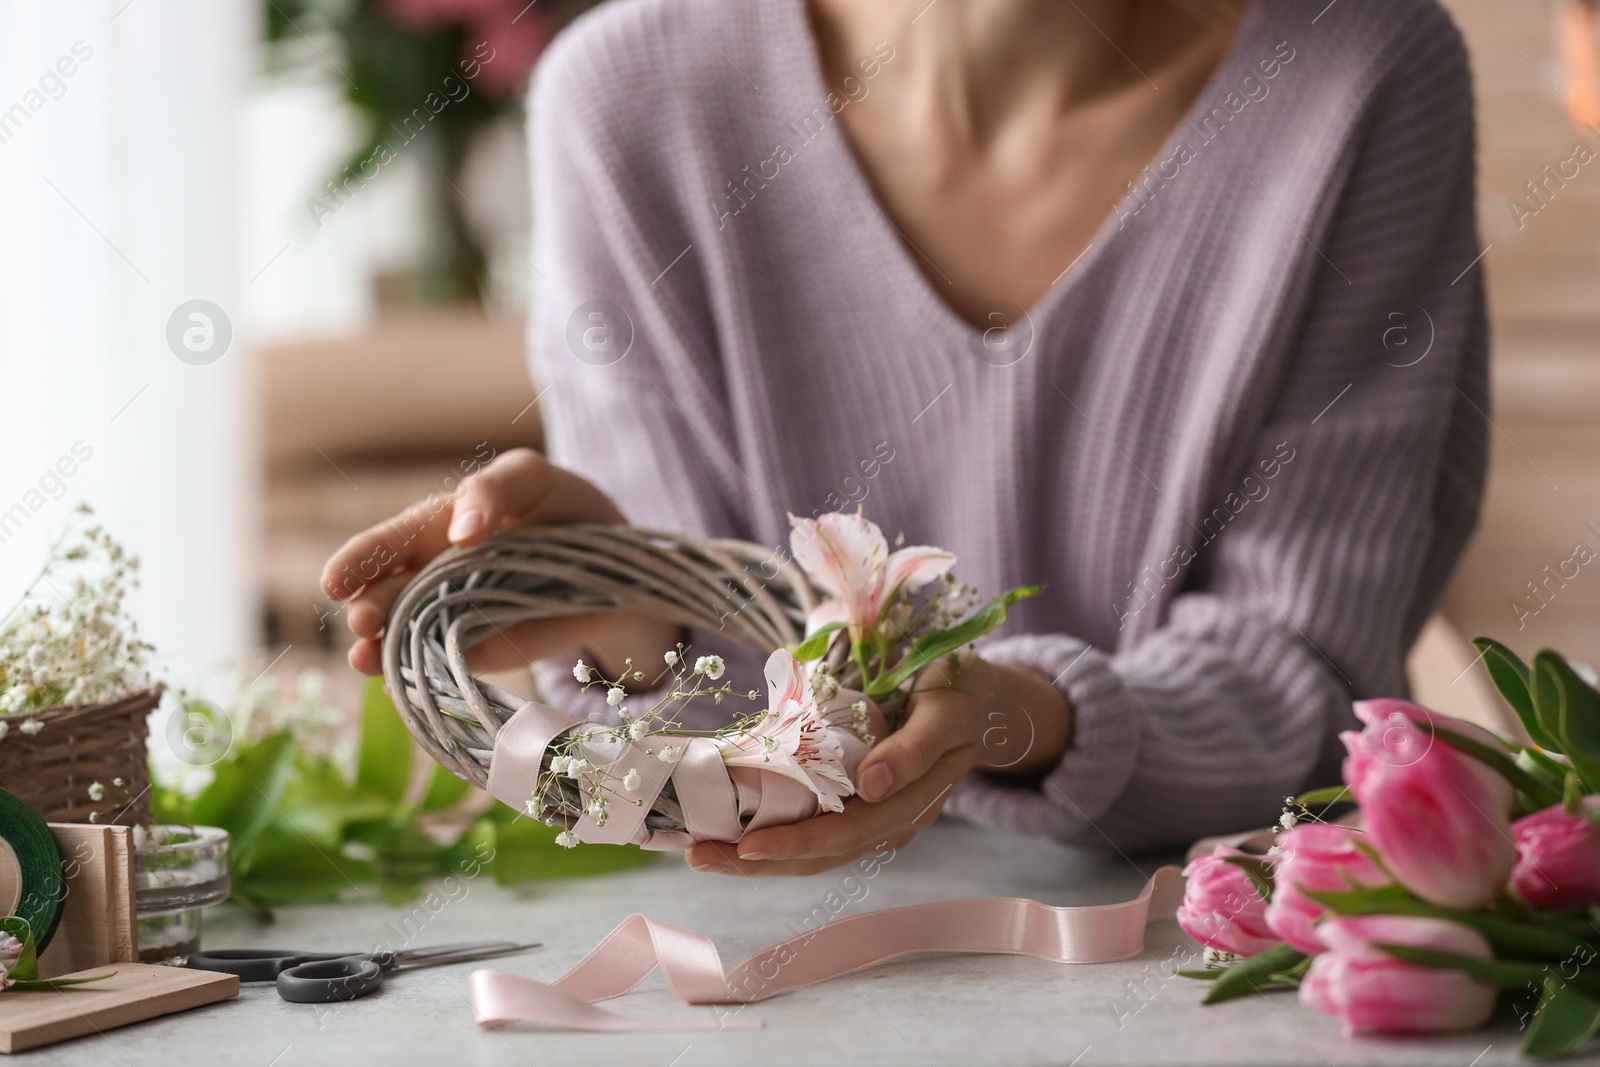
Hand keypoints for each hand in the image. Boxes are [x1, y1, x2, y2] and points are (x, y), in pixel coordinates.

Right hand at [319, 448, 680, 676]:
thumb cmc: (559, 504)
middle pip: (386, 597)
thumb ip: (490, 489)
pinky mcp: (489, 652)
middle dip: (370, 609)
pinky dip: (429, 675)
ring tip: (366, 659)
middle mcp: (432, 578)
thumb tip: (462, 530)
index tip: (334, 581)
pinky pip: (453, 666)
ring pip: (409, 637)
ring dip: (385, 651)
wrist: (612, 555)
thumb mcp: (529, 477)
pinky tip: (404, 684)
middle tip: (363, 620)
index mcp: (432, 529)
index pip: (383, 546)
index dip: (356, 562)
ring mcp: (457, 618)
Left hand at [684, 654, 1072, 875]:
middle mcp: (890, 820)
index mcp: (911, 802)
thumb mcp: (947, 712)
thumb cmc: (960, 697)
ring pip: (811, 850)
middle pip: (819, 853)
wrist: (981, 701)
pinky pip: (811, 828)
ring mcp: (874, 818)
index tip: (747, 845)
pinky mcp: (858, 806)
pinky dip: (770, 832)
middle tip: (698, 856)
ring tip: (700, 853)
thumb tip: (870, 784)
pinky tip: (730, 830)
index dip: (795, 841)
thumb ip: (914, 748)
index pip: (847, 833)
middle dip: (756, 859)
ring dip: (754, 856)